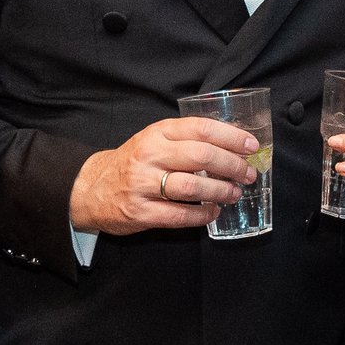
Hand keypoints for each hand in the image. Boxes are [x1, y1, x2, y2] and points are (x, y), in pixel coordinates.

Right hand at [68, 118, 258, 235]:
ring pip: (193, 186)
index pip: (201, 129)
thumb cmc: (134, 162)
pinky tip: (213, 212)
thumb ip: (187, 139)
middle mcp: (150, 155)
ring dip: (221, 191)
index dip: (232, 137)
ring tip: (235, 193)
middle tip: (248, 174)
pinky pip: (179, 215)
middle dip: (232, 166)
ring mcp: (143, 184)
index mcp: (158, 133)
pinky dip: (202, 215)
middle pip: (202, 156)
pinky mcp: (140, 212)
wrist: (92, 188)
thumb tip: (234, 144)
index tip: (252, 146)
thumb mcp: (155, 140)